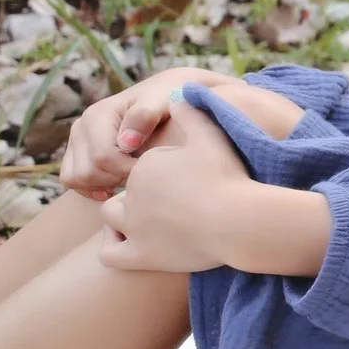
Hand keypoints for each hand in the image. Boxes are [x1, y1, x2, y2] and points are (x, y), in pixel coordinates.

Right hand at [61, 67, 220, 198]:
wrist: (169, 97)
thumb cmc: (170, 101)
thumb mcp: (164, 100)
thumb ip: (145, 115)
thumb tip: (126, 141)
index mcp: (98, 115)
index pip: (103, 158)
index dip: (129, 170)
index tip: (153, 167)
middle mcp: (81, 127)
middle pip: (87, 173)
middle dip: (117, 178)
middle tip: (144, 173)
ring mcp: (76, 141)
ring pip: (76, 180)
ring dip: (105, 184)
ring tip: (133, 177)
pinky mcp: (77, 154)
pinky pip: (74, 182)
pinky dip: (94, 188)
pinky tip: (118, 184)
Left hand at [97, 102, 253, 272]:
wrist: (239, 219)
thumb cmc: (227, 177)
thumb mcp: (209, 135)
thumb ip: (191, 111)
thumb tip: (178, 93)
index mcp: (144, 165)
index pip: (137, 166)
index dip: (156, 173)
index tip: (180, 178)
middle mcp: (131, 194)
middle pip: (121, 191)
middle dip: (134, 194)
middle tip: (164, 199)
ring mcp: (133, 227)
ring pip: (109, 219)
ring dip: (121, 219)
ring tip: (147, 220)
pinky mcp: (140, 255)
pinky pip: (110, 254)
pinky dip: (113, 247)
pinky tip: (133, 243)